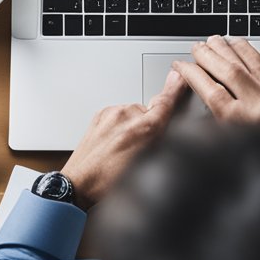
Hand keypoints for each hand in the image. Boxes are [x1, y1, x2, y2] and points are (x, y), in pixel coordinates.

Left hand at [61, 68, 186, 209]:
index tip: (181, 76)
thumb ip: (159, 141)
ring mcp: (112, 113)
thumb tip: (165, 129)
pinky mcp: (101, 114)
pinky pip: (119, 116)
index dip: (176, 89)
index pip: (166, 102)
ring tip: (122, 152)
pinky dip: (120, 127)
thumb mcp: (148, 167)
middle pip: (150, 113)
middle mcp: (127, 115)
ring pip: (134, 115)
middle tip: (140, 150)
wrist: (78, 184)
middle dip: (150, 127)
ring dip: (133, 127)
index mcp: (144, 129)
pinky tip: (113, 146)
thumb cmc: (110, 183)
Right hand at [173, 35, 259, 168]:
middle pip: (229, 71)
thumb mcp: (241, 155)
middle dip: (209, 55)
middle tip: (198, 46)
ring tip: (222, 40)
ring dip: (235, 49)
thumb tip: (205, 118)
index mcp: (243, 122)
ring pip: (254, 64)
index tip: (182, 66)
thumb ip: (224, 132)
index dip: (192, 74)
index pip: (210, 90)